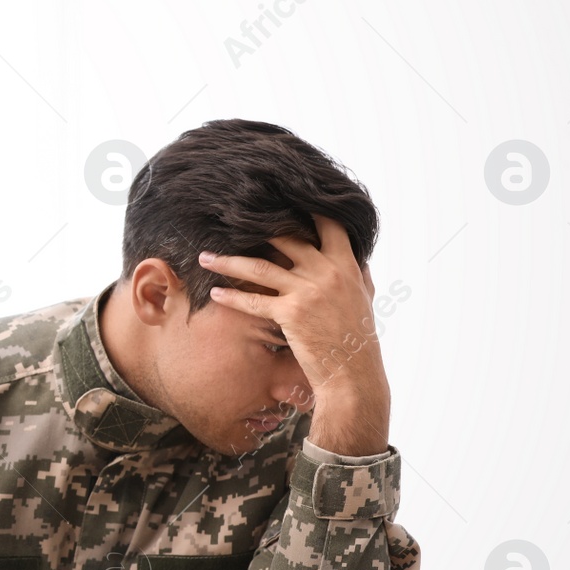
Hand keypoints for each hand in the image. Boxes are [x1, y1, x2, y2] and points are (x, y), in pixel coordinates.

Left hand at [199, 215, 390, 455]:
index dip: (306, 208)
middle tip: (228, 221)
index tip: (281, 197)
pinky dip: (232, 296)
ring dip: (228, 261)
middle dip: (253, 229)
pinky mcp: (291, 313)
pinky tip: (215, 293)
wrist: (354, 372)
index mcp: (346, 264)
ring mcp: (308, 291)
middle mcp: (326, 271)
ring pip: (260, 267)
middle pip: (285, 238)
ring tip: (205, 257)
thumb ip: (358, 273)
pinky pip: (254, 300)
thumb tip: (357, 257)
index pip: (328, 224)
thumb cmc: (357, 337)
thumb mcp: (364, 298)